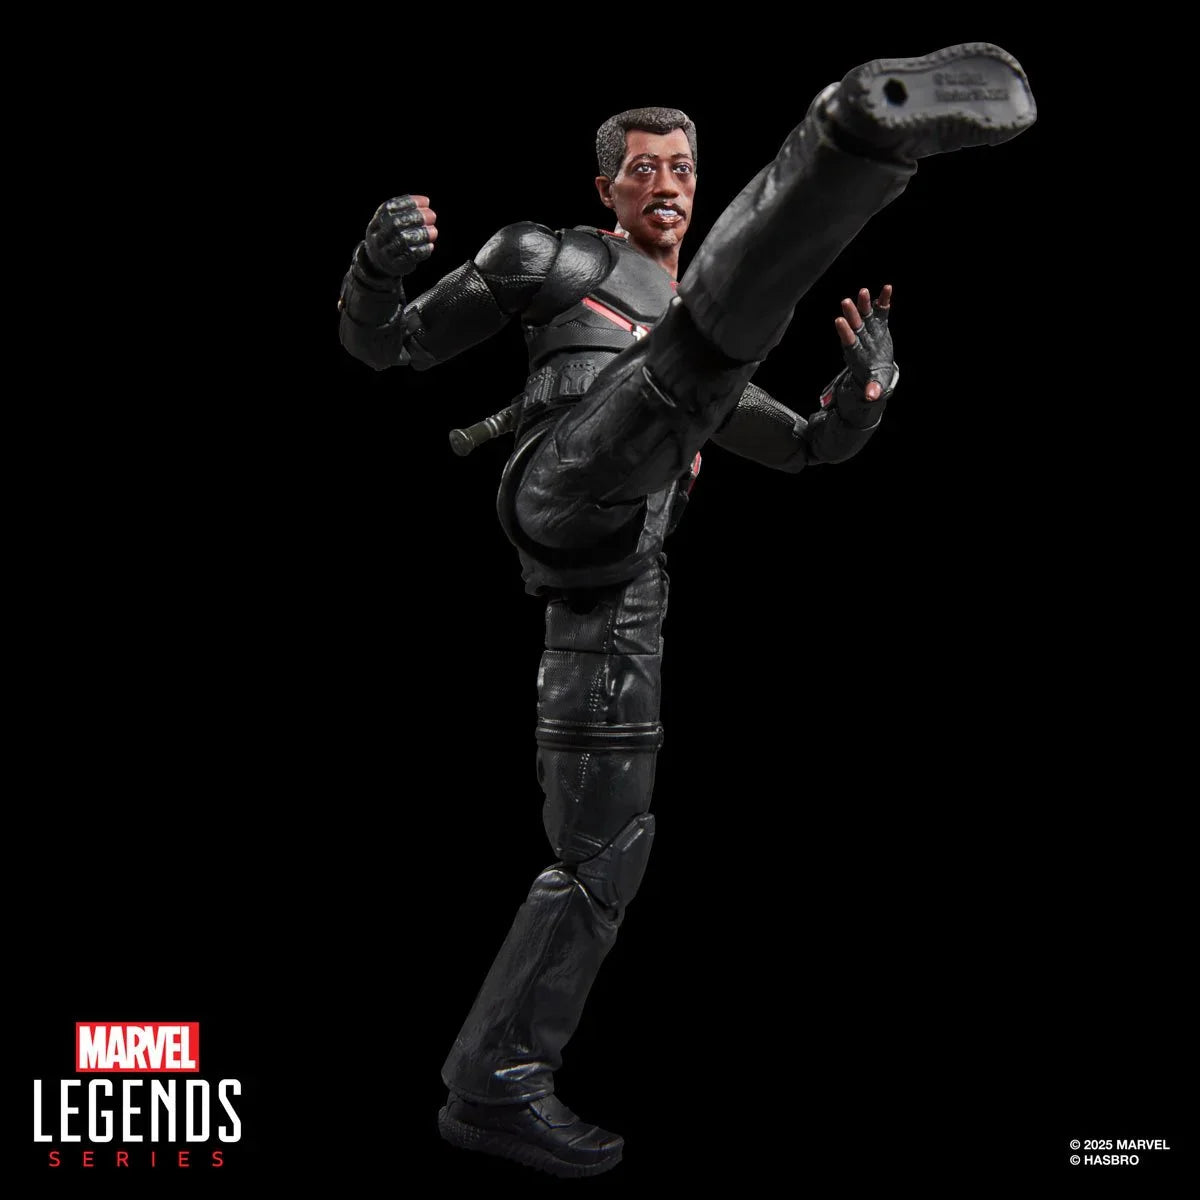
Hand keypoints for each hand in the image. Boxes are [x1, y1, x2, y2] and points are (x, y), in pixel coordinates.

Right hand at [364, 194, 437, 277]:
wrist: (378, 263)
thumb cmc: (391, 237)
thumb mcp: (390, 222)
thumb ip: (404, 211)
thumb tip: (425, 202)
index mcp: (377, 222)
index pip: (389, 208)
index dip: (409, 203)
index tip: (426, 202)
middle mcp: (378, 236)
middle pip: (395, 224)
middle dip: (416, 218)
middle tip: (432, 215)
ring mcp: (385, 251)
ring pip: (403, 240)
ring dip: (421, 234)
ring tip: (434, 231)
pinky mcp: (395, 265)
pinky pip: (409, 256)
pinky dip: (422, 250)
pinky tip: (430, 246)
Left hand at [834, 284, 892, 400]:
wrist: (877, 368)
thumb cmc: (873, 377)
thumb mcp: (874, 384)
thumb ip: (872, 388)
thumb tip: (871, 397)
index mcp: (857, 353)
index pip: (849, 340)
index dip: (844, 331)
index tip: (839, 321)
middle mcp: (861, 338)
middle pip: (855, 325)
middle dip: (851, 314)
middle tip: (845, 301)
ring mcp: (870, 330)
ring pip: (866, 315)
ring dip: (864, 303)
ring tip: (864, 291)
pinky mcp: (880, 324)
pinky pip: (882, 311)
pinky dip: (884, 300)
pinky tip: (888, 288)